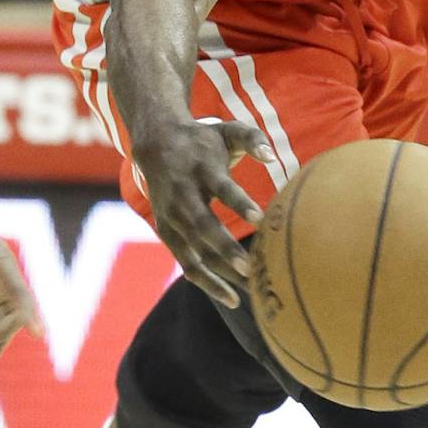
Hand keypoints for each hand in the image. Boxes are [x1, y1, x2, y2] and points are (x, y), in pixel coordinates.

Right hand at [136, 119, 271, 307]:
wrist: (155, 144)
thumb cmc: (202, 141)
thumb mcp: (227, 130)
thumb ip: (252, 139)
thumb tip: (272, 157)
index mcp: (201, 170)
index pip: (221, 188)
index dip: (239, 203)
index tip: (260, 218)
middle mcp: (183, 195)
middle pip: (203, 226)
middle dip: (225, 249)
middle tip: (251, 270)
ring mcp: (171, 216)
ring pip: (194, 250)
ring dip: (219, 273)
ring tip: (248, 291)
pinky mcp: (167, 232)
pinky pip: (187, 262)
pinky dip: (207, 282)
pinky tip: (232, 298)